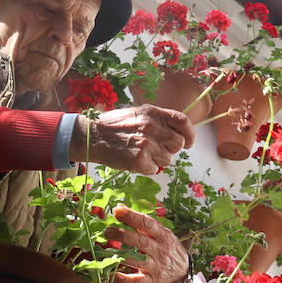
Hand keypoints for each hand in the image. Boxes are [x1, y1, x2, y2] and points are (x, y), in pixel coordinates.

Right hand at [70, 104, 194, 174]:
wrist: (91, 136)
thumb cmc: (113, 126)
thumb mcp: (137, 114)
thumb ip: (157, 121)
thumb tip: (176, 133)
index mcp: (153, 112)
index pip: (183, 121)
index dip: (190, 134)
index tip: (189, 142)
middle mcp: (152, 126)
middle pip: (178, 144)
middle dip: (170, 149)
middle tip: (155, 149)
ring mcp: (146, 143)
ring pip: (168, 159)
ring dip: (157, 160)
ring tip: (141, 154)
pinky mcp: (138, 159)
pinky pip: (154, 170)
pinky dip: (146, 169)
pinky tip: (134, 161)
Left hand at [107, 206, 189, 282]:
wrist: (184, 271)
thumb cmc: (168, 248)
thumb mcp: (161, 233)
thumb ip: (142, 223)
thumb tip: (120, 208)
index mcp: (163, 235)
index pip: (147, 223)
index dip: (131, 216)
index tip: (117, 210)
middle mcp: (161, 251)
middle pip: (140, 242)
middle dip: (122, 235)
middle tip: (107, 231)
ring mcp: (157, 267)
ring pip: (137, 260)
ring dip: (120, 255)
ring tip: (105, 251)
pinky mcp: (152, 281)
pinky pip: (136, 281)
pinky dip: (123, 279)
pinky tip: (111, 275)